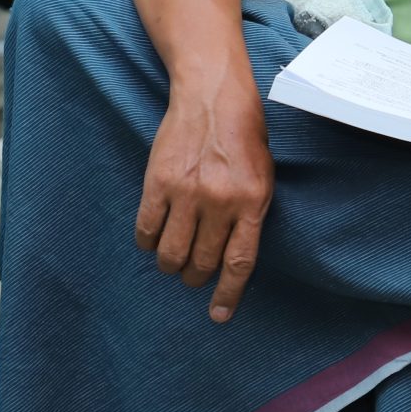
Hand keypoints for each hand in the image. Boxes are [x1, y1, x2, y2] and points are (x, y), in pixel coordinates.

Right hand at [136, 75, 273, 321]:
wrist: (213, 95)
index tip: (219, 315)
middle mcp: (220, 201)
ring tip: (174, 260)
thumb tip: (232, 257)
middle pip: (201, 262)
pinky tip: (154, 239)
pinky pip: (147, 229)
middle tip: (193, 275)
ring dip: (171, 265)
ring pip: (171, 254)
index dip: (228, 294)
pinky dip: (148, 242)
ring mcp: (187, 192)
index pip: (239, 262)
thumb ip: (251, 213)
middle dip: (196, 277)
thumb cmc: (244, 136)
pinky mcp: (158, 182)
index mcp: (253, 201)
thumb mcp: (263, 175)